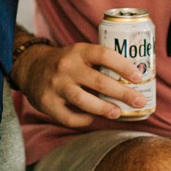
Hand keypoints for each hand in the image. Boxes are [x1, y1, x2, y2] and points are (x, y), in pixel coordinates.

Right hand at [14, 40, 147, 127]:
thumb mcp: (79, 53)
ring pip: (84, 101)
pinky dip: (84, 120)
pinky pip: (70, 117)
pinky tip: (92, 118)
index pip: (104, 54)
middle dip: (122, 93)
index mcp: (78, 50)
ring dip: (104, 108)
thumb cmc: (65, 63)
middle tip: (139, 101)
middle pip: (99, 81)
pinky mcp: (47, 103)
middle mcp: (67, 66)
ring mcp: (56, 85)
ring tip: (118, 113)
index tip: (139, 77)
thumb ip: (99, 64)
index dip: (123, 65)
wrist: (30, 67)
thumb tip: (131, 82)